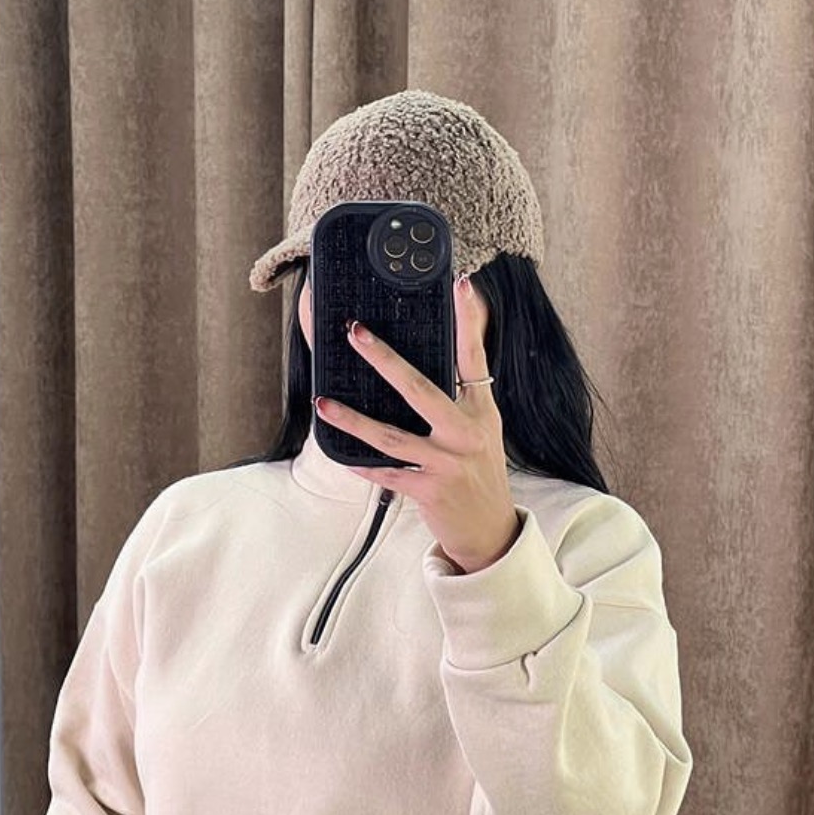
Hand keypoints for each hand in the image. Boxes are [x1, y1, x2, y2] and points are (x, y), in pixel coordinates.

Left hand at [314, 274, 521, 573]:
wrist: (490, 530)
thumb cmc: (480, 470)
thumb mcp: (484, 425)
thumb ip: (469, 387)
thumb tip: (461, 340)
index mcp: (481, 411)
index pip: (474, 357)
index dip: (469, 321)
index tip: (461, 284)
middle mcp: (466, 434)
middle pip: (421, 390)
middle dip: (386, 360)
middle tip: (356, 333)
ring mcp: (447, 464)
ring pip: (391, 437)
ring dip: (353, 420)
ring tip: (323, 402)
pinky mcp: (429, 491)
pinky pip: (386, 474)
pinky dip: (361, 464)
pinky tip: (338, 453)